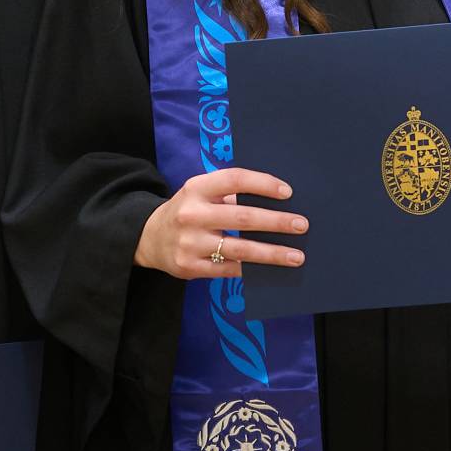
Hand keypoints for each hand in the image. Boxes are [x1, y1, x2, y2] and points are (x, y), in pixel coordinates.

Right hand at [135, 167, 307, 279]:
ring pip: (240, 249)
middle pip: (243, 217)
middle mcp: (192, 214)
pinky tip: (270, 270)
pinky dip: (252, 270)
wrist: (149, 238)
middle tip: (301, 225)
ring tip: (295, 256)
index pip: (235, 179)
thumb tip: (277, 201)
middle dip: (276, 222)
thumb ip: (229, 193)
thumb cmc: (188, 211)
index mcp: (196, 188)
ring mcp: (190, 243)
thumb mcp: (200, 193)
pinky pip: (229, 269)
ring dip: (272, 253)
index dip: (263, 184)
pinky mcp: (190, 267)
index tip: (288, 192)